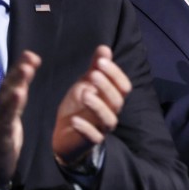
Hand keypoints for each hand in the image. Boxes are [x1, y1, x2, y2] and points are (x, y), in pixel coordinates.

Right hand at [0, 50, 40, 188]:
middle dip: (18, 73)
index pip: (11, 82)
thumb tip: (27, 70)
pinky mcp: (0, 136)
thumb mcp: (12, 112)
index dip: (20, 67)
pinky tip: (18, 98)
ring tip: (25, 73)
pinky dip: (11, 109)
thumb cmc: (3, 135)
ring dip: (15, 86)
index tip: (31, 55)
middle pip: (7, 88)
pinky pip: (6, 121)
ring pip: (6, 102)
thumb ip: (19, 93)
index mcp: (3, 103)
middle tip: (29, 59)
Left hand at [52, 44, 131, 166]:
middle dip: (106, 86)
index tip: (101, 61)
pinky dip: (85, 128)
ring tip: (84, 94)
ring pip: (109, 119)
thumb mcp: (86, 83)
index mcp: (112, 98)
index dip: (115, 73)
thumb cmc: (79, 106)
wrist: (65, 133)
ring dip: (98, 106)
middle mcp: (110, 112)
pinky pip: (93, 137)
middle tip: (92, 74)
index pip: (123, 85)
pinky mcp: (90, 141)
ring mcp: (101, 128)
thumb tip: (104, 48)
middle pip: (117, 101)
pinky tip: (73, 120)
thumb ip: (95, 67)